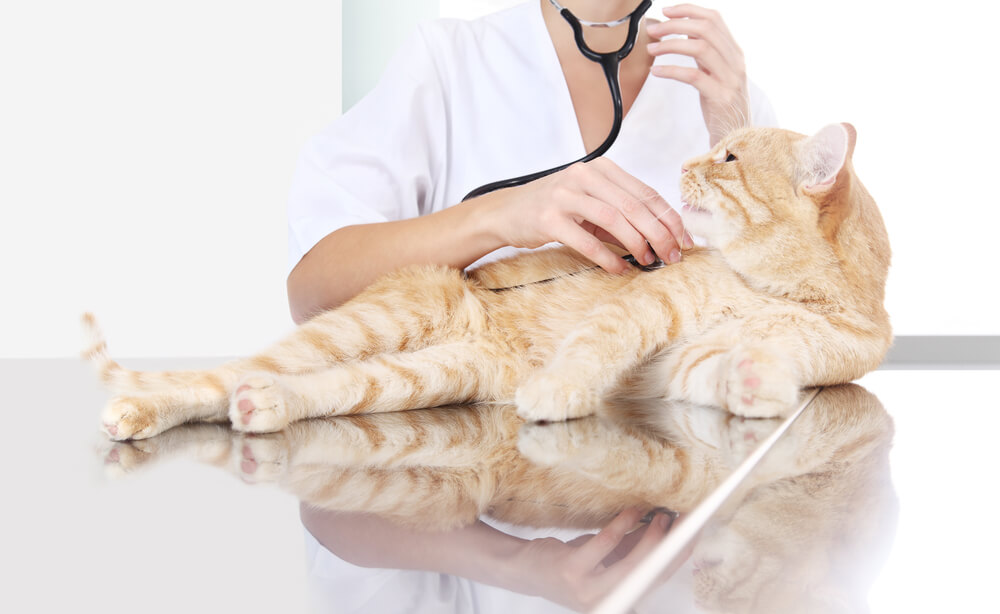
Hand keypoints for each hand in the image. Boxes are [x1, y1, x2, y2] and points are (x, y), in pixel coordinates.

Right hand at [486, 158, 691, 272]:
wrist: (507, 212)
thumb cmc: (554, 208)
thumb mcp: (590, 202)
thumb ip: (621, 214)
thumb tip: (660, 238)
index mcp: (600, 169)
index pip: (645, 193)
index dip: (669, 218)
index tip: (685, 240)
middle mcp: (584, 176)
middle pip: (634, 206)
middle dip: (660, 234)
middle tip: (673, 256)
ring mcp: (565, 196)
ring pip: (614, 219)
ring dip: (637, 244)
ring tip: (650, 261)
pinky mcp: (549, 218)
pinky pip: (586, 240)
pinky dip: (607, 256)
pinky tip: (619, 268)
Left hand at [497, 507, 684, 611]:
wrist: (527, 570)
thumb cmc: (571, 564)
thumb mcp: (607, 558)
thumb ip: (634, 547)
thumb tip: (666, 524)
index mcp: (620, 597)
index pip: (658, 578)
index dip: (680, 554)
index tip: (696, 531)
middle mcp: (607, 600)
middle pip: (651, 574)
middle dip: (672, 544)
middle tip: (683, 518)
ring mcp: (589, 590)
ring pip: (632, 564)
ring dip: (651, 537)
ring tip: (661, 515)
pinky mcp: (572, 572)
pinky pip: (604, 545)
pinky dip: (621, 525)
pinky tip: (632, 511)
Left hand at [646, 4, 749, 145]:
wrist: (736, 137)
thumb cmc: (720, 105)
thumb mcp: (716, 74)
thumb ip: (706, 54)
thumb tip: (684, 30)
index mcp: (734, 52)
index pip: (714, 19)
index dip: (689, 10)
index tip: (666, 11)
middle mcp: (735, 61)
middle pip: (705, 28)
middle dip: (675, 25)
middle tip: (653, 30)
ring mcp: (730, 79)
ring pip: (700, 48)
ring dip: (671, 45)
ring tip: (651, 49)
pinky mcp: (720, 97)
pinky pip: (693, 76)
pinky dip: (672, 70)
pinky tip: (656, 71)